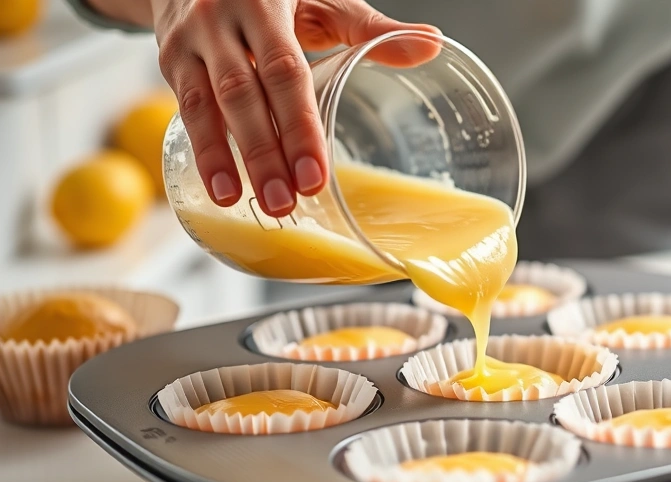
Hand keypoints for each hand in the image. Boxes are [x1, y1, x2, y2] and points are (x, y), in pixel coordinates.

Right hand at [150, 0, 439, 216]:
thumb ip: (370, 27)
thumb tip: (431, 45)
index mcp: (266, 2)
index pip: (284, 71)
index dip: (299, 126)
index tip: (315, 175)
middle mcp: (221, 19)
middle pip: (242, 94)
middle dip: (263, 153)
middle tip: (284, 203)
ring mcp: (190, 40)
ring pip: (205, 105)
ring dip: (222, 158)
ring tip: (239, 203)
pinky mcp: (170, 58)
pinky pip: (184, 108)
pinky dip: (202, 150)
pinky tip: (220, 186)